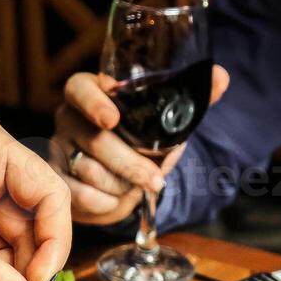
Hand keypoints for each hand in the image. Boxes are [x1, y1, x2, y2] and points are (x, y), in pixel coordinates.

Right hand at [49, 67, 229, 225]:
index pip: (80, 88)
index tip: (113, 119)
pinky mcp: (58, 181)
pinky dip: (107, 203)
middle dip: (128, 163)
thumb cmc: (140, 138)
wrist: (120, 175)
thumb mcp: (165, 117)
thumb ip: (192, 97)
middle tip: (154, 179)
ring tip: (135, 186)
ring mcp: (59, 149)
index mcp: (90, 92)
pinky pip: (82, 196)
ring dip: (121, 185)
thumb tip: (221, 77)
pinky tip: (117, 199)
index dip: (94, 102)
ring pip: (89, 171)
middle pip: (93, 139)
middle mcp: (68, 117)